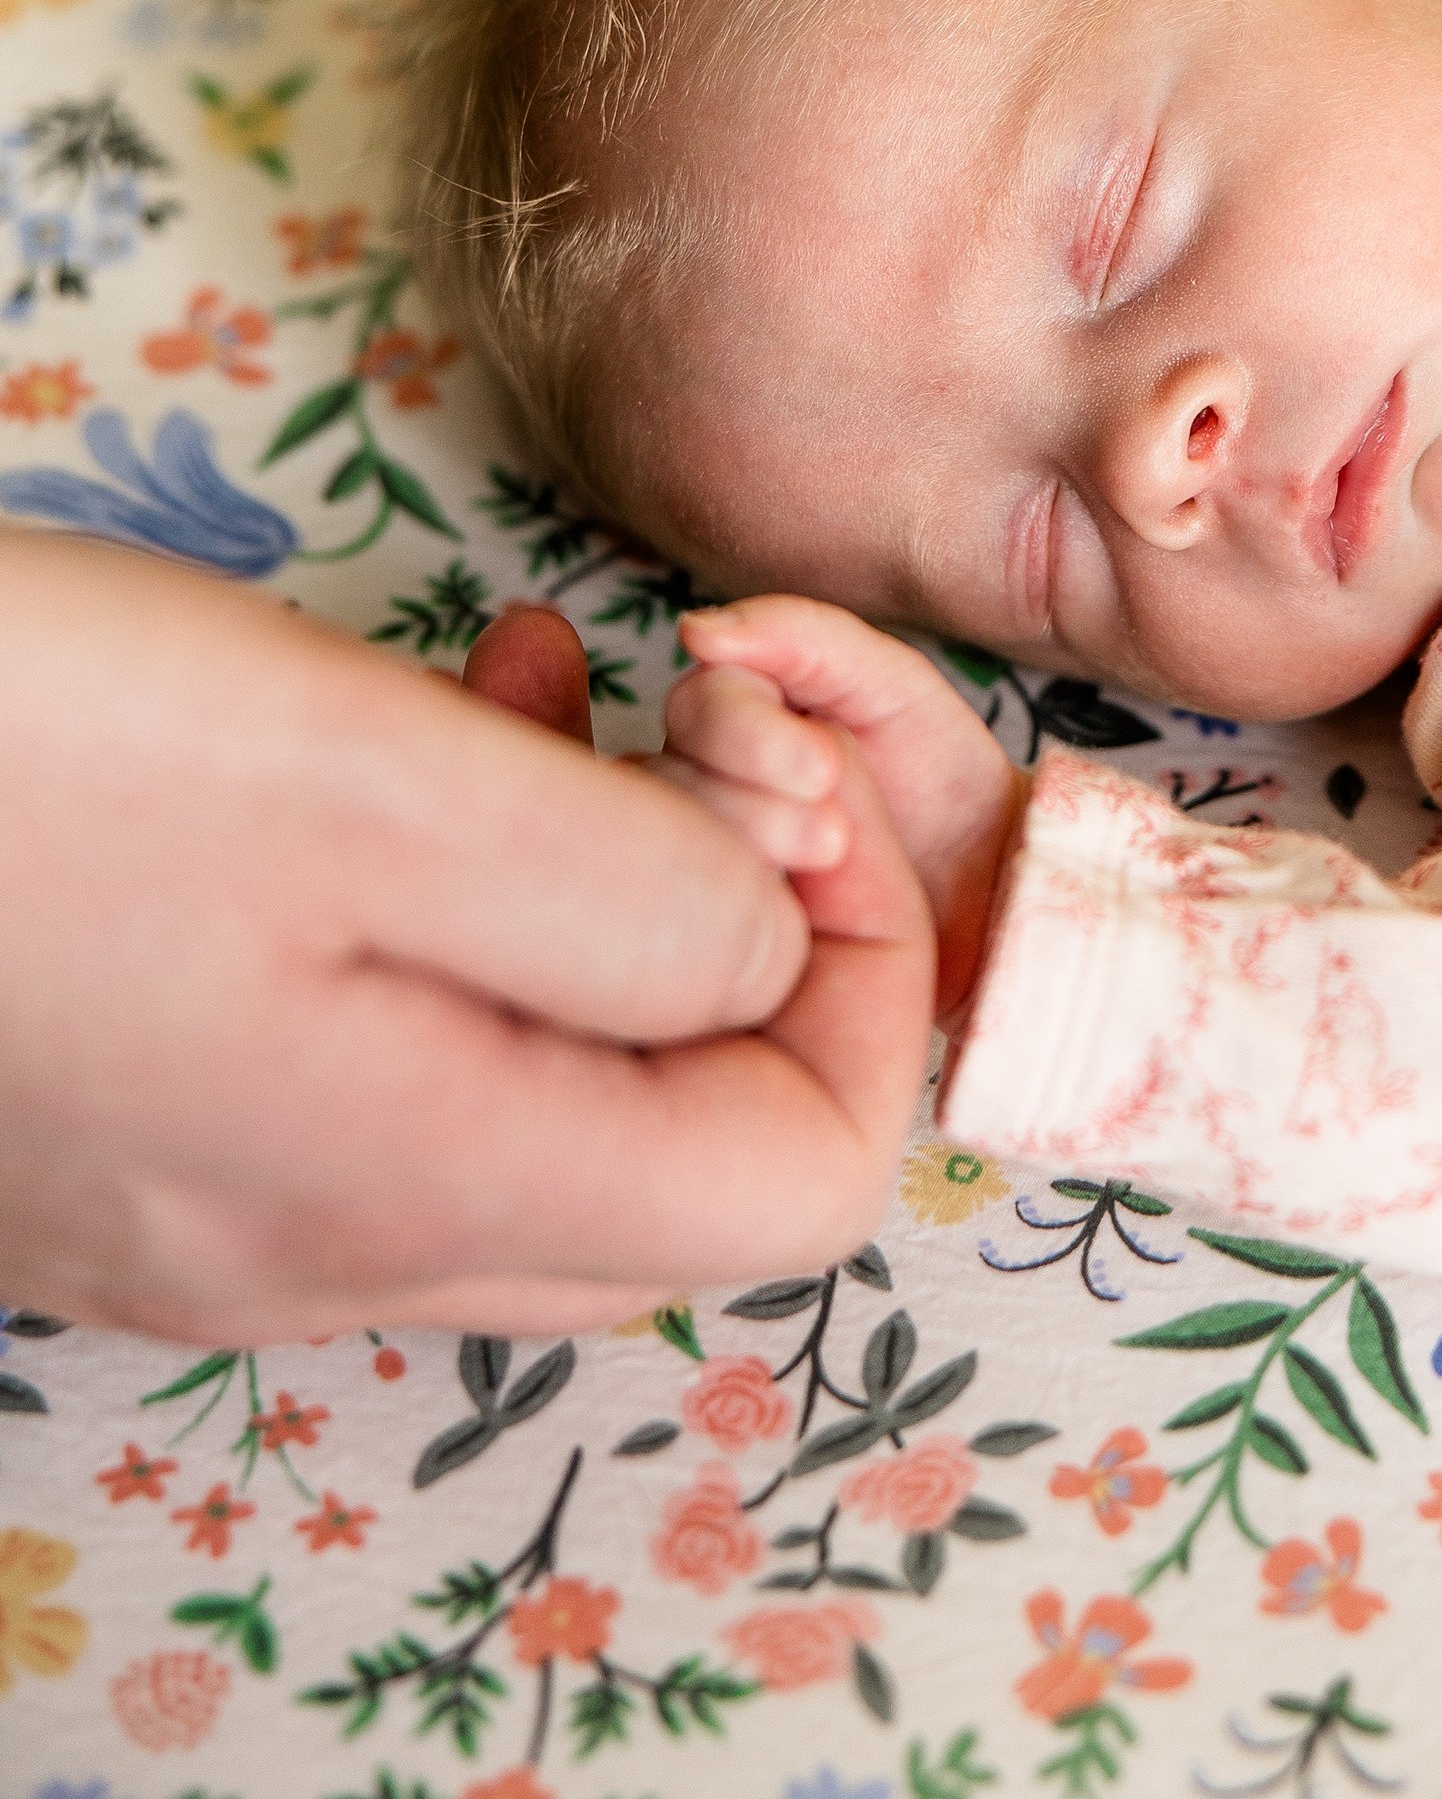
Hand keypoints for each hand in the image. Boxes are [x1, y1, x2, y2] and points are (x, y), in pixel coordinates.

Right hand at [0, 531, 929, 1336]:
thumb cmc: (26, 756)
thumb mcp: (378, 785)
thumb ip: (635, 895)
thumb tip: (778, 940)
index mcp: (417, 1184)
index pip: (803, 1186)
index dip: (865, 977)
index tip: (793, 784)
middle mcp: (323, 1250)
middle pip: (683, 1155)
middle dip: (748, 925)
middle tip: (684, 725)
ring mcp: (207, 1211)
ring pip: (534, 1088)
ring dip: (602, 885)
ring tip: (537, 684)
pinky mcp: (124, 1129)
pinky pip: (384, 1053)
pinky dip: (457, 899)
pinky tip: (404, 732)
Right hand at [668, 596, 1026, 1026]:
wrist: (981, 883)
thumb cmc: (938, 771)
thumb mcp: (891, 684)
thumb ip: (805, 638)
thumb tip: (694, 629)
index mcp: (734, 713)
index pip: (697, 707)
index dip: (747, 734)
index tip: (823, 773)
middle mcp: (700, 781)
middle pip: (670, 781)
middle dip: (750, 806)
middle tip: (831, 839)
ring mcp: (703, 862)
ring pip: (671, 855)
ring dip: (744, 865)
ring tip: (826, 877)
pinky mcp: (713, 938)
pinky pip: (685, 930)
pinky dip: (726, 929)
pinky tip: (781, 935)